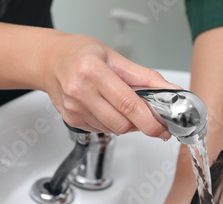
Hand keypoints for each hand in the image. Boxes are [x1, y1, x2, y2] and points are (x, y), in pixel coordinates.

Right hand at [43, 33, 177, 137]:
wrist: (50, 60)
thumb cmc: (81, 54)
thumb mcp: (116, 57)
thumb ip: (146, 77)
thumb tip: (172, 91)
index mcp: (93, 72)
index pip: (128, 104)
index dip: (149, 120)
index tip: (162, 128)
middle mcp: (80, 92)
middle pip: (122, 124)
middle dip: (139, 123)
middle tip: (145, 113)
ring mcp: (74, 109)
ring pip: (113, 130)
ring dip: (125, 122)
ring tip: (120, 103)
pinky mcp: (72, 120)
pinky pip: (102, 130)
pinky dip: (111, 123)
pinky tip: (106, 106)